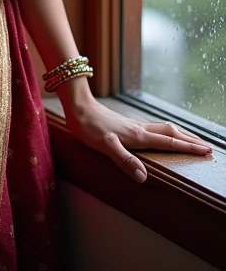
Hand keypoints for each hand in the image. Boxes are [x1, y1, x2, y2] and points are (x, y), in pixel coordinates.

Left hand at [65, 97, 212, 181]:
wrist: (77, 106)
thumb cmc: (89, 127)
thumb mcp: (105, 146)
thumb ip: (124, 160)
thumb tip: (143, 177)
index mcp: (138, 136)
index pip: (169, 142)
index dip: (188, 147)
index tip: (207, 151)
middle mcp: (139, 129)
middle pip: (171, 132)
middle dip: (190, 140)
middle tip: (207, 146)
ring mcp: (133, 125)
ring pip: (162, 128)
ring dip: (179, 134)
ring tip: (191, 139)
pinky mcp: (126, 124)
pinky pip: (152, 128)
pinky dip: (164, 131)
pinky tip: (160, 134)